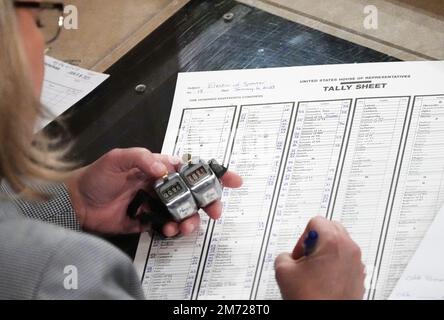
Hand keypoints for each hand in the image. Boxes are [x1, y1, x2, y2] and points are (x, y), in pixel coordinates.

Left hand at [65, 148, 241, 235]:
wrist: (77, 204)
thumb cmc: (96, 177)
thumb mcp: (117, 159)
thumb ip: (142, 158)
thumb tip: (164, 168)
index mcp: (158, 167)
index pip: (191, 168)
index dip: (213, 173)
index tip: (231, 179)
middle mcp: (161, 186)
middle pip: (194, 193)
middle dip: (208, 202)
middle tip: (215, 211)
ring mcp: (157, 204)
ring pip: (184, 212)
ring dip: (190, 220)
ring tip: (184, 226)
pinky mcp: (149, 221)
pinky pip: (168, 227)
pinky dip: (172, 230)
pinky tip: (167, 230)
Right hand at [274, 216, 365, 299]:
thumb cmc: (311, 298)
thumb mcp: (283, 270)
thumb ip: (284, 255)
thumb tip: (290, 257)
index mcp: (333, 242)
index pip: (316, 221)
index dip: (303, 237)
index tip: (301, 252)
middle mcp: (349, 249)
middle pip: (332, 228)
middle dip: (317, 240)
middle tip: (307, 258)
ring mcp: (357, 264)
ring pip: (340, 244)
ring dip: (326, 252)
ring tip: (315, 272)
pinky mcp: (359, 276)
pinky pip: (346, 260)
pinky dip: (335, 265)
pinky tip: (323, 281)